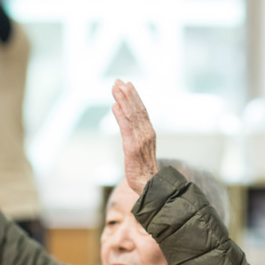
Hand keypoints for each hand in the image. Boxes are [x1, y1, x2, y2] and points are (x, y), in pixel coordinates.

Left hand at [111, 79, 158, 194]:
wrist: (150, 184)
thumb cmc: (144, 169)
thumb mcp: (140, 149)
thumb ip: (135, 135)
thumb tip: (127, 123)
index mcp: (149, 132)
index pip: (142, 110)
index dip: (134, 96)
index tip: (127, 84)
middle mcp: (146, 133)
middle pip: (137, 109)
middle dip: (127, 93)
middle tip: (119, 80)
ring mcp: (140, 140)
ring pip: (131, 115)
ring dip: (123, 100)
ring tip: (115, 87)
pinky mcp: (132, 147)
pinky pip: (126, 128)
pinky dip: (120, 115)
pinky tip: (114, 105)